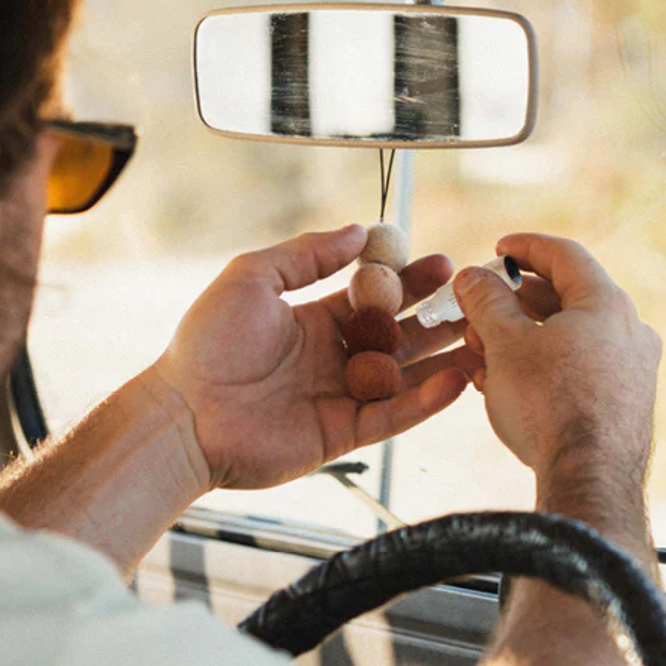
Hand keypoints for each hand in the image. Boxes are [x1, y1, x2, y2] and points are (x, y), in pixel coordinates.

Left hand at [151, 225, 474, 488]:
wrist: (185, 414)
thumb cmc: (205, 345)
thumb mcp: (252, 277)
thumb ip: (307, 254)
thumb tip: (357, 231)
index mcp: (310, 320)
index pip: (372, 297)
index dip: (407, 280)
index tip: (439, 262)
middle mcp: (329, 358)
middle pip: (396, 334)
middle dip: (435, 315)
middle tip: (474, 298)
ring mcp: (338, 396)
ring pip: (404, 376)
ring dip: (442, 358)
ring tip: (481, 339)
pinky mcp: (341, 433)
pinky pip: (392, 415)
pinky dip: (425, 400)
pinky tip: (456, 379)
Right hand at [454, 234, 661, 489]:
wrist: (588, 479)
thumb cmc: (548, 403)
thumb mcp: (504, 343)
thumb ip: (486, 301)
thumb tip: (472, 276)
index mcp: (605, 304)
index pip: (564, 255)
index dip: (524, 247)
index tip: (497, 248)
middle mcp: (629, 331)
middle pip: (565, 298)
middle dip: (514, 301)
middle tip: (478, 307)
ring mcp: (631, 370)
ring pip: (568, 338)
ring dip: (522, 338)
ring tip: (482, 353)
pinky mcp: (624, 404)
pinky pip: (578, 370)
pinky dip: (541, 366)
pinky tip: (505, 385)